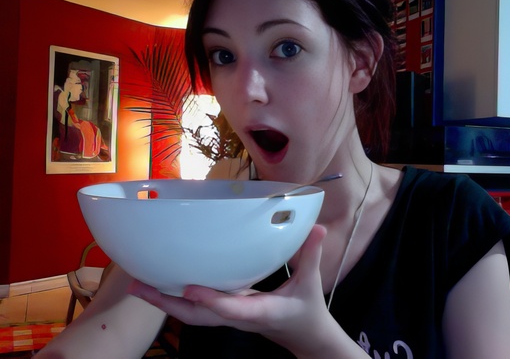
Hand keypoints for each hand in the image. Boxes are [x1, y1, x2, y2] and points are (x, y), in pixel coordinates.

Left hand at [129, 224, 334, 353]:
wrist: (304, 337)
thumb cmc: (307, 311)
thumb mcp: (311, 283)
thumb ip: (311, 255)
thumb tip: (315, 227)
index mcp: (260, 312)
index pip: (231, 308)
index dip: (210, 299)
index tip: (188, 288)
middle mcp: (238, 317)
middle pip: (197, 317)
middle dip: (167, 305)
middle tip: (139, 287)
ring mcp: (229, 317)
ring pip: (191, 316)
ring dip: (164, 303)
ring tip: (139, 286)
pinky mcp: (226, 313)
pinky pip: (197, 310)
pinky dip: (176, 300)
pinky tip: (162, 286)